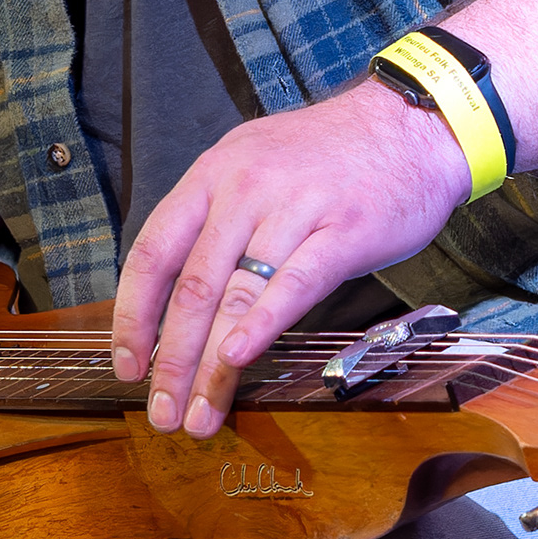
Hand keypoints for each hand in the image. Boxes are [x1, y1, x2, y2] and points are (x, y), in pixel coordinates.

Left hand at [110, 81, 470, 436]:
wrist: (410, 125)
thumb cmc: (328, 155)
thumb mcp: (253, 165)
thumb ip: (215, 220)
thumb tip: (176, 293)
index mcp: (211, 174)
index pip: (153, 252)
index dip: (133, 315)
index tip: (127, 364)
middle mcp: (244, 188)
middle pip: (192, 285)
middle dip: (171, 358)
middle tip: (162, 412)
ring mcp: (293, 208)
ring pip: (237, 294)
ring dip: (211, 364)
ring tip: (200, 413)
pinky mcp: (343, 232)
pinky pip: (293, 284)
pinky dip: (261, 325)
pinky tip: (239, 360)